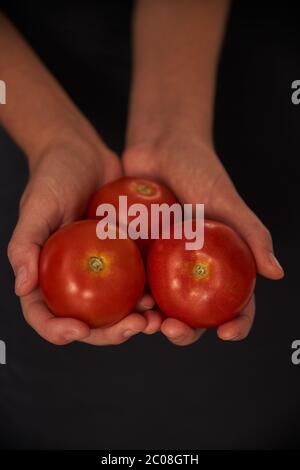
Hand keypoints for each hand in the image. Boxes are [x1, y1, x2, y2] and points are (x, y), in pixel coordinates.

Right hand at [7, 135, 160, 344]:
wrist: (85, 154)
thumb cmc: (53, 176)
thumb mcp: (36, 207)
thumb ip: (25, 246)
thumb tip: (21, 288)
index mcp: (44, 276)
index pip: (44, 315)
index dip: (58, 331)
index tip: (79, 330)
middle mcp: (71, 281)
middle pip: (87, 322)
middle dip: (109, 334)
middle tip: (133, 327)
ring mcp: (100, 273)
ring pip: (116, 309)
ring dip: (135, 321)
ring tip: (155, 319)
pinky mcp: (123, 259)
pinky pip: (136, 282)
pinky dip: (149, 293)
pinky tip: (162, 294)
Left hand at [123, 132, 283, 345]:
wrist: (159, 147)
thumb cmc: (198, 168)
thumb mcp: (226, 200)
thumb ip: (252, 234)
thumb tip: (277, 273)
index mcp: (222, 263)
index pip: (237, 302)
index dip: (236, 324)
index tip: (226, 334)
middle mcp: (193, 270)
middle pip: (194, 314)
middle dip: (185, 332)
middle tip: (171, 330)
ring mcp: (163, 266)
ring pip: (160, 305)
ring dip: (152, 320)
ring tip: (144, 320)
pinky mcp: (136, 257)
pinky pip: (132, 282)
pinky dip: (128, 295)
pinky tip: (123, 301)